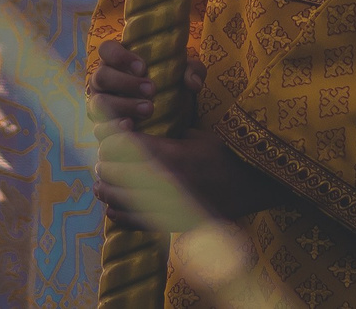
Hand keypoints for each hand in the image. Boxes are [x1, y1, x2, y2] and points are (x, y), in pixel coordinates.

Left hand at [90, 42, 283, 229]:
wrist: (254, 184)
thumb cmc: (226, 152)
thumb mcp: (197, 133)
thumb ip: (165, 134)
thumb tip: (136, 132)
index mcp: (173, 154)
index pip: (125, 146)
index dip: (112, 139)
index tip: (111, 134)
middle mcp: (167, 182)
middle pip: (117, 173)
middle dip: (106, 164)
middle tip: (103, 160)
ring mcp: (170, 206)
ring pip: (122, 200)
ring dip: (108, 190)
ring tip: (101, 183)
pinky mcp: (174, 223)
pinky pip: (138, 223)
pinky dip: (121, 215)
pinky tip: (113, 208)